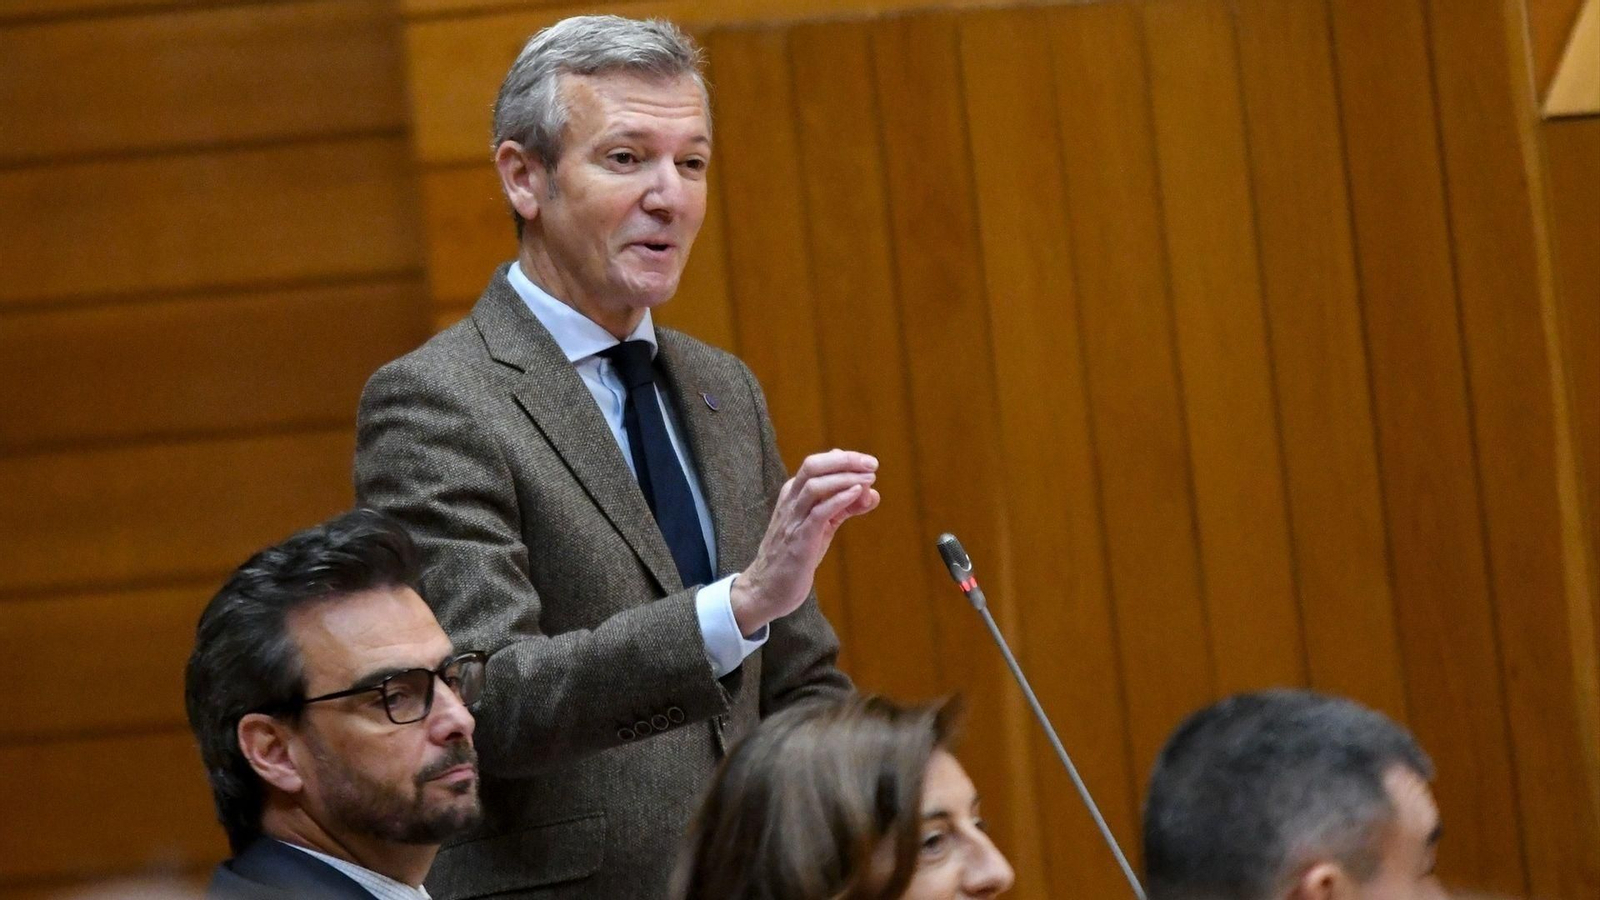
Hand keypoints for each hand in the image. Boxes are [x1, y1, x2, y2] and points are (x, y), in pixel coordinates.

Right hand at [730, 449, 880, 634]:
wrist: (767, 590)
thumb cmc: (795, 557)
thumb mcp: (821, 527)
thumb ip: (843, 507)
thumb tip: (871, 492)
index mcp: (793, 496)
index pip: (816, 464)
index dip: (844, 458)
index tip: (868, 462)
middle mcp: (790, 502)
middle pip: (812, 466)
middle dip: (844, 460)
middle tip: (872, 464)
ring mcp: (793, 520)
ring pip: (814, 485)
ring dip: (845, 478)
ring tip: (869, 479)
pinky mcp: (799, 540)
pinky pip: (818, 513)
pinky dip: (839, 500)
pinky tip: (857, 495)